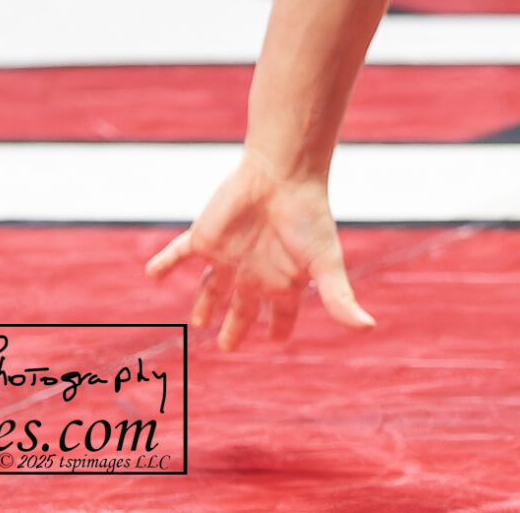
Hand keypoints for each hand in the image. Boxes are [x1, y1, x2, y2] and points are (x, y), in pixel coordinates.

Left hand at [144, 150, 373, 350]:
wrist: (282, 172)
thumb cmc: (308, 216)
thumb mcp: (325, 261)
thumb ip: (339, 297)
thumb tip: (367, 328)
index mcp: (283, 279)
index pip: (283, 313)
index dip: (280, 328)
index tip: (277, 340)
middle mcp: (254, 271)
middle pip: (243, 308)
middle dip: (236, 327)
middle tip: (227, 346)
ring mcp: (228, 255)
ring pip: (211, 286)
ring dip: (203, 303)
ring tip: (197, 322)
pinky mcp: (204, 238)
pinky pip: (178, 254)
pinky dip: (164, 265)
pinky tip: (152, 275)